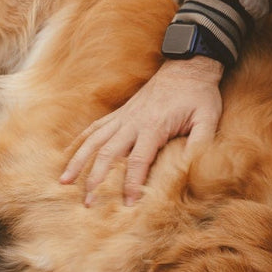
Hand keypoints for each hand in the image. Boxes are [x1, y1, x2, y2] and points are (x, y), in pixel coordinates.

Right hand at [60, 56, 223, 205]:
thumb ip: (200, 143)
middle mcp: (132, 122)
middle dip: (95, 180)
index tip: (127, 205)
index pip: (138, 161)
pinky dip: (79, 142)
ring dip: (77, 162)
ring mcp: (123, 117)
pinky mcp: (120, 113)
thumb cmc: (200, 95)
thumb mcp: (208, 118)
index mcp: (153, 126)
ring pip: (94, 141)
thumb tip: (192, 169)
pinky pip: (94, 128)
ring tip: (63, 182)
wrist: (188, 66)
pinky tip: (68, 156)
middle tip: (88, 203)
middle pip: (107, 154)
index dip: (131, 184)